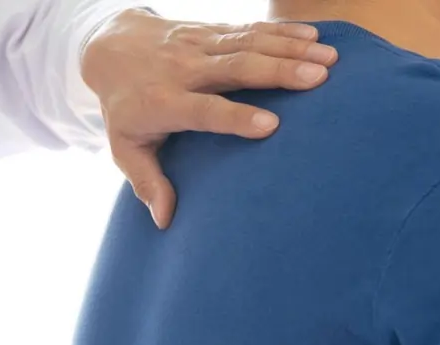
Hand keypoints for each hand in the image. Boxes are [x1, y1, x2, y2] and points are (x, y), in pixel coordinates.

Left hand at [81, 11, 337, 228]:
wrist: (110, 48)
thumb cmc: (125, 109)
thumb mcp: (125, 148)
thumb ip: (147, 182)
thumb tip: (164, 221)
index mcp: (164, 103)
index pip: (204, 109)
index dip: (236, 116)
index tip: (271, 125)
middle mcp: (184, 69)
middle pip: (235, 67)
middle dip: (278, 71)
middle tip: (318, 79)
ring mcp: (199, 45)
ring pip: (248, 42)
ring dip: (290, 48)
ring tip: (329, 59)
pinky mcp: (212, 30)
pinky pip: (250, 27)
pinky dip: (283, 31)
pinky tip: (315, 36)